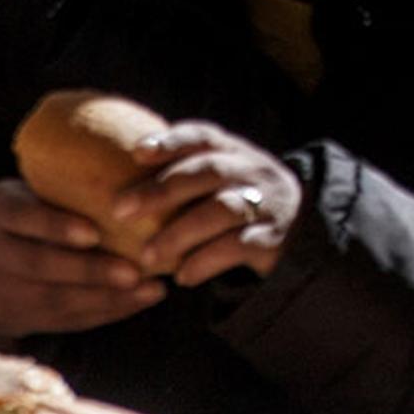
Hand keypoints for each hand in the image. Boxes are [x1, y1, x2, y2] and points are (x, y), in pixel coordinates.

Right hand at [0, 179, 161, 341]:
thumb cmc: (22, 218)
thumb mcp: (24, 196)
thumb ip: (60, 189)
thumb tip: (136, 165)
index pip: (22, 218)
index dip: (56, 226)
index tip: (94, 232)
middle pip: (39, 264)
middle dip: (89, 271)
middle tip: (134, 270)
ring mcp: (4, 292)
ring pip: (56, 300)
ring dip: (108, 297)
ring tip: (150, 288)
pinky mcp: (22, 320)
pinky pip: (66, 320)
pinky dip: (106, 312)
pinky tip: (139, 301)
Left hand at [102, 123, 305, 288]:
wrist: (303, 234)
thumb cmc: (241, 206)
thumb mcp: (222, 181)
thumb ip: (185, 177)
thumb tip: (111, 181)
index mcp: (235, 153)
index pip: (202, 136)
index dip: (170, 141)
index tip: (135, 153)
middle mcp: (253, 172)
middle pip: (207, 171)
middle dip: (160, 190)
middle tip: (118, 210)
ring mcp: (266, 204)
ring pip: (222, 210)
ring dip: (180, 232)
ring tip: (147, 255)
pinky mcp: (274, 239)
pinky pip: (239, 247)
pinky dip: (206, 261)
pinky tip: (181, 277)